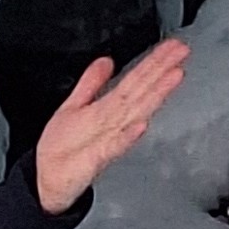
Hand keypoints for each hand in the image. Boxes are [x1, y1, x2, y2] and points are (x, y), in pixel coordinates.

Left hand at [31, 36, 188, 212]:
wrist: (47, 181)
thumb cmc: (62, 148)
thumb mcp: (73, 106)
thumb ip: (91, 83)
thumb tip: (106, 61)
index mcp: (107, 109)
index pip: (134, 80)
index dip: (153, 62)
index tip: (172, 47)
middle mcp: (112, 122)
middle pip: (140, 92)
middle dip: (160, 71)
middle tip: (181, 52)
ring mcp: (107, 140)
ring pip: (134, 114)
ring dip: (154, 96)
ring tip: (173, 77)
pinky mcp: (96, 159)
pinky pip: (114, 146)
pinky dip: (127, 136)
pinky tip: (142, 125)